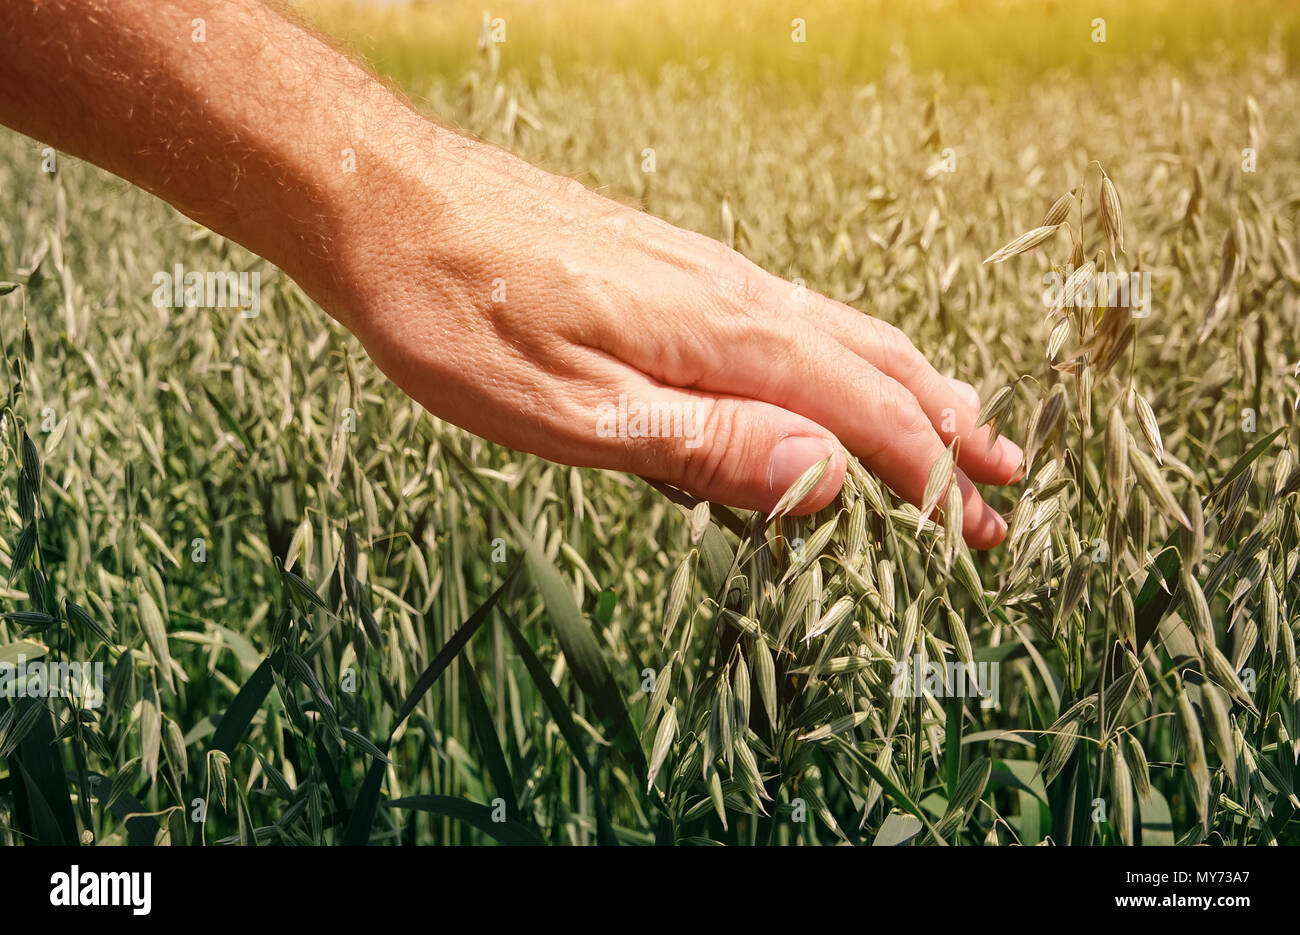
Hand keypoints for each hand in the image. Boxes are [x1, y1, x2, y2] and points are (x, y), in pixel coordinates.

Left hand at [329, 125, 1022, 547]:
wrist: (385, 198)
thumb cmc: (457, 312)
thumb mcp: (567, 410)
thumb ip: (701, 445)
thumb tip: (826, 479)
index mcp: (719, 337)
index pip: (862, 414)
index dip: (928, 479)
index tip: (982, 530)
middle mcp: (731, 294)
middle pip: (874, 364)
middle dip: (947, 432)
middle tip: (1006, 485)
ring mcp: (704, 272)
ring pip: (840, 332)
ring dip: (911, 388)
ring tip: (960, 426)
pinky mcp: (670, 267)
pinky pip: (792, 315)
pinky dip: (848, 356)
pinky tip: (838, 371)